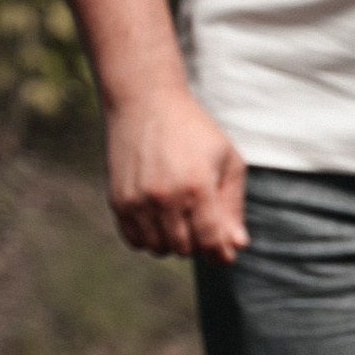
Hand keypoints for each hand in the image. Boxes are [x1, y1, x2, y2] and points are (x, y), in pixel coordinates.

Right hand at [106, 82, 248, 262]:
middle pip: (185, 249)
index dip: (221, 253)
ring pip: (159, 249)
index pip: (211, 241)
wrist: (144, 101)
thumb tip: (236, 246)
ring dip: (173, 242)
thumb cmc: (193, 130)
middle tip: (202, 224)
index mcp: (197, 187)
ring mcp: (137, 200)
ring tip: (181, 219)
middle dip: (198, 243)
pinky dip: (150, 238)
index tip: (225, 253)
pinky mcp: (118, 200)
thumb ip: (233, 205)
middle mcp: (164, 197)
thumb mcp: (227, 159)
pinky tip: (160, 220)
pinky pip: (135, 240)